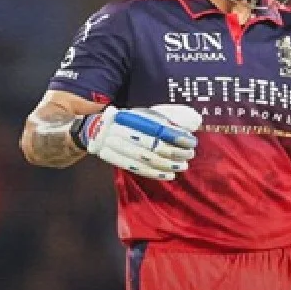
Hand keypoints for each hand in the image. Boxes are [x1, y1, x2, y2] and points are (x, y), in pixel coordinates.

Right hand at [71, 104, 199, 180]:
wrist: (96, 129)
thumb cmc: (130, 121)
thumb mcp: (146, 114)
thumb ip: (170, 117)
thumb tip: (194, 121)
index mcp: (133, 117)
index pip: (160, 128)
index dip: (177, 137)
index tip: (191, 142)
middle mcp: (124, 131)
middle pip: (154, 145)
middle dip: (175, 152)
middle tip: (189, 155)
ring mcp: (116, 146)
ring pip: (147, 159)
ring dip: (168, 165)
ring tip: (182, 166)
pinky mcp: (114, 159)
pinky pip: (138, 169)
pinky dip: (156, 174)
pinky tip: (169, 175)